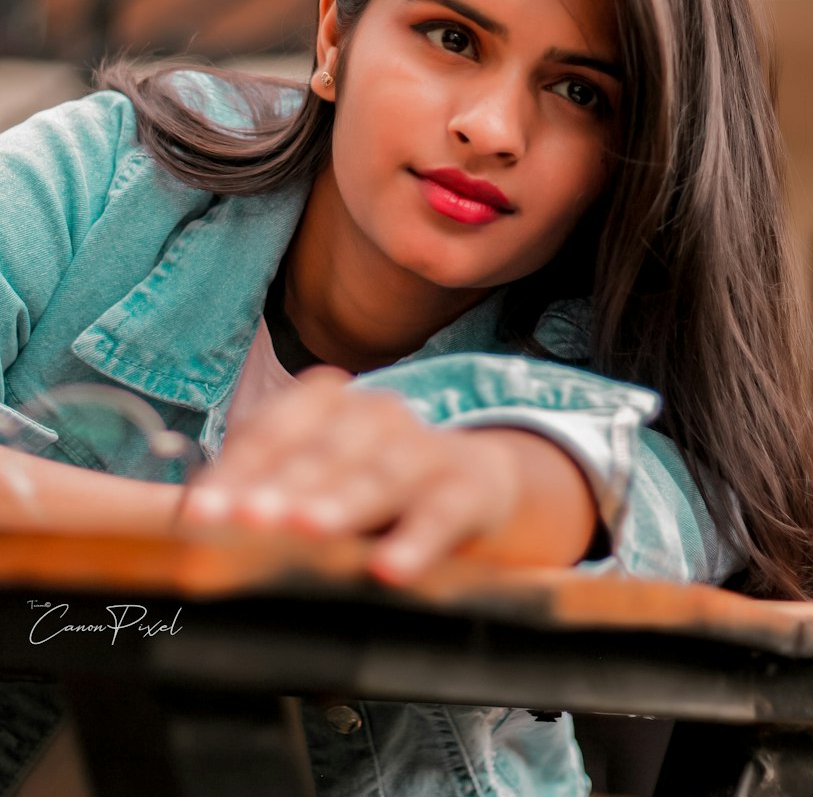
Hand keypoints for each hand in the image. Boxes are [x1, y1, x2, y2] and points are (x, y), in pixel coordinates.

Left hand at [182, 368, 524, 582]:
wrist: (469, 481)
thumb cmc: (364, 483)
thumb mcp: (312, 478)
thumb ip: (257, 497)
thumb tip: (185, 534)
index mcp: (324, 402)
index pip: (269, 433)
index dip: (233, 473)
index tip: (199, 514)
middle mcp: (373, 413)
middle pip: (321, 452)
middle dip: (282, 487)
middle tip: (248, 519)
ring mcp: (423, 446)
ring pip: (379, 475)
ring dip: (342, 502)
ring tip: (308, 530)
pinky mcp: (466, 487)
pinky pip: (440, 514)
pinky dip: (416, 541)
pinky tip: (390, 568)